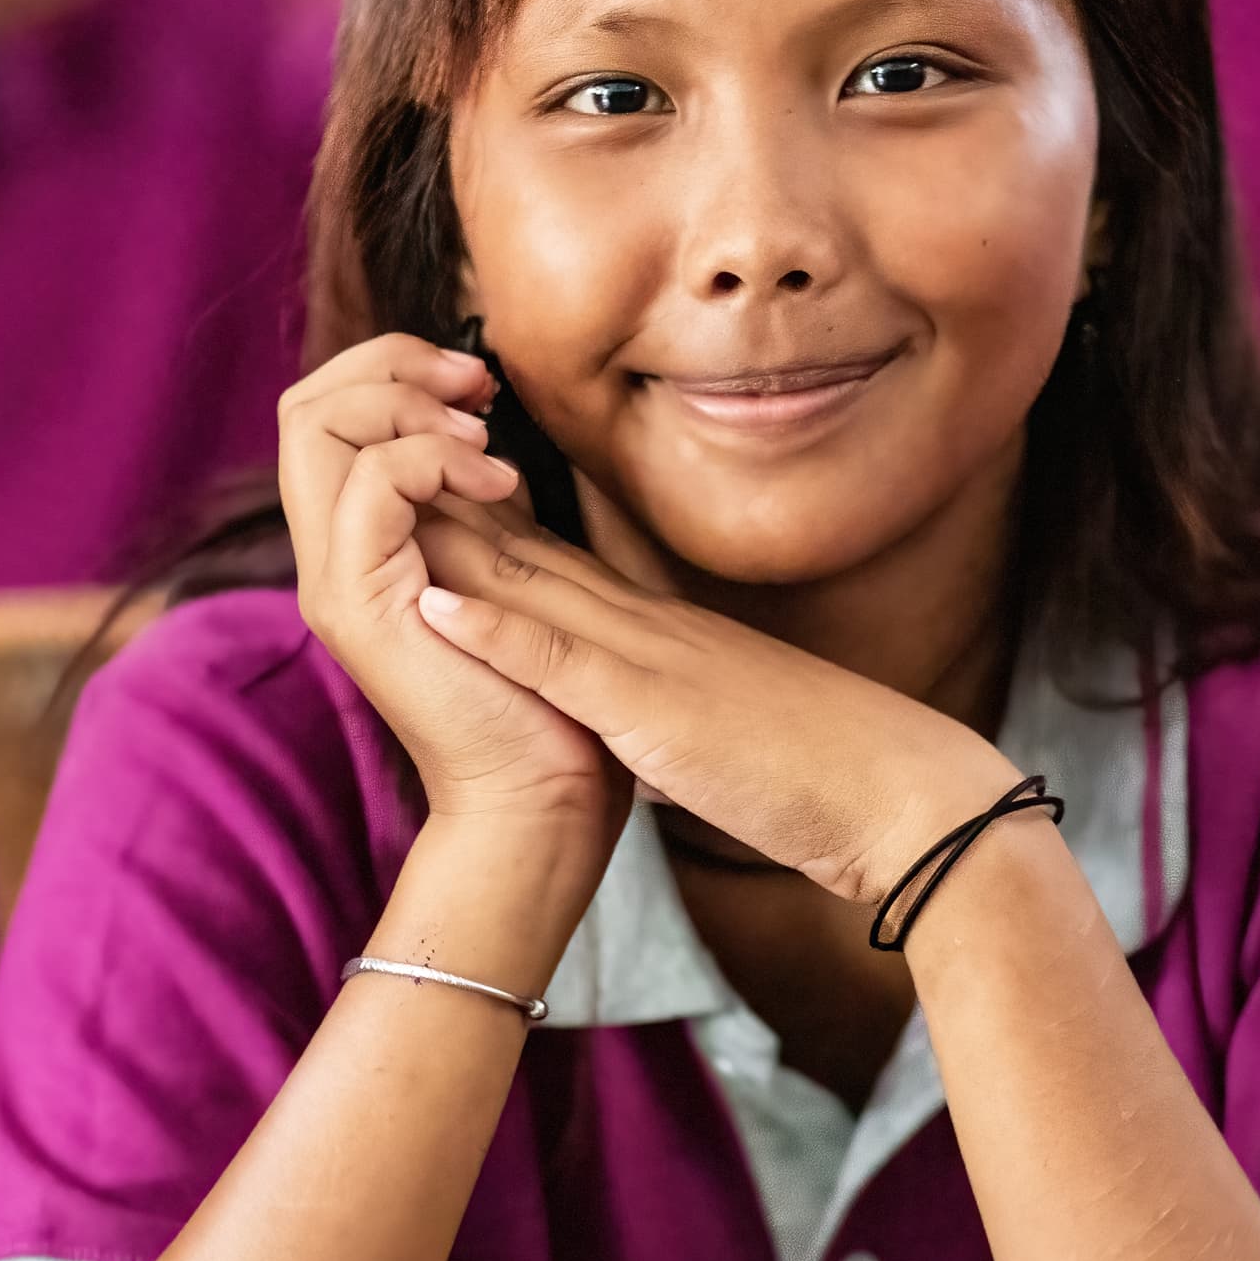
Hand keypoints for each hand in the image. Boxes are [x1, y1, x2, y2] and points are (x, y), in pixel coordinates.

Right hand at [274, 335, 626, 843]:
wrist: (542, 796)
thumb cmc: (540, 695)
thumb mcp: (500, 568)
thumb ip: (470, 503)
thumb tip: (476, 424)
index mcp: (359, 543)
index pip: (323, 409)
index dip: (393, 366)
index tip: (478, 383)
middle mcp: (332, 555)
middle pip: (302, 404)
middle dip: (391, 364)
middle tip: (476, 388)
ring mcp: (337, 581)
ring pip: (313, 426)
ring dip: (408, 407)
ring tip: (485, 444)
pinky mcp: (361, 605)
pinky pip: (366, 484)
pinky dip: (431, 459)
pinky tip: (500, 485)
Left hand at [409, 517, 1012, 906]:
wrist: (900, 797)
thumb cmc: (821, 773)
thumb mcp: (723, 730)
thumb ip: (673, 716)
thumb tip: (639, 730)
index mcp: (660, 635)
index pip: (555, 567)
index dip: (479, 527)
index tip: (410, 496)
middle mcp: (648, 627)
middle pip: (528, 554)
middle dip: (440, 510)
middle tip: (359, 463)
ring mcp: (652, 661)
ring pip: (535, 587)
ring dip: (450, 545)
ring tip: (368, 502)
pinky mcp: (657, 713)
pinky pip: (568, 665)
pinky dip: (502, 632)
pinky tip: (439, 602)